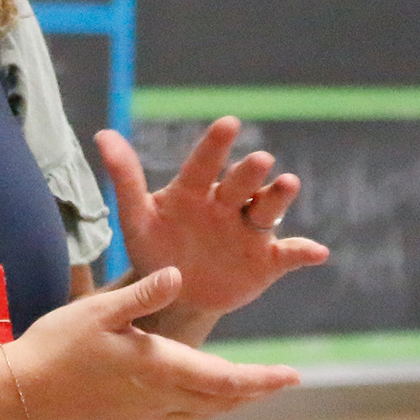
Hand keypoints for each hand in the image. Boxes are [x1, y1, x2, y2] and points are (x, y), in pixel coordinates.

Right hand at [7, 266, 298, 419]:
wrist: (21, 390)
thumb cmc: (57, 344)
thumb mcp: (98, 309)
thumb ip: (142, 293)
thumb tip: (178, 275)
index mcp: (158, 368)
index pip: (224, 380)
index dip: (262, 379)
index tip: (292, 376)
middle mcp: (158, 399)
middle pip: (220, 401)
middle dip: (254, 391)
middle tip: (281, 381)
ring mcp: (142, 417)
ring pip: (200, 414)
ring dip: (228, 403)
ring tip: (249, 391)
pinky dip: (199, 412)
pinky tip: (198, 405)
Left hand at [95, 117, 329, 335]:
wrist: (176, 295)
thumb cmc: (154, 249)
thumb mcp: (136, 218)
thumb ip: (124, 178)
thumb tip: (102, 133)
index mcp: (195, 190)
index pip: (204, 163)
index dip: (216, 145)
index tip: (228, 123)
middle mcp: (228, 203)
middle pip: (241, 183)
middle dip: (250, 172)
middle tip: (259, 160)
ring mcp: (250, 229)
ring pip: (267, 208)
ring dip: (279, 196)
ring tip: (288, 184)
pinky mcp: (267, 259)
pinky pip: (288, 254)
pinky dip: (303, 252)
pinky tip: (317, 253)